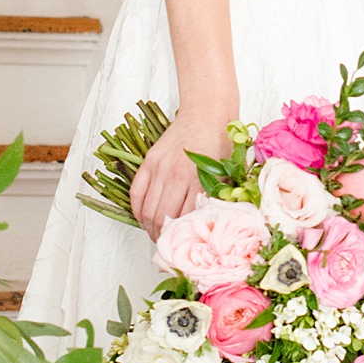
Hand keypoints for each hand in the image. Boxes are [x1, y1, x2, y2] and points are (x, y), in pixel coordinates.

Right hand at [129, 105, 234, 240]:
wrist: (207, 112)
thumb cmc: (221, 142)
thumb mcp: (227, 174)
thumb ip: (215, 200)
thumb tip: (206, 228)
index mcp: (199, 181)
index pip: (184, 222)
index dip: (181, 240)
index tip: (183, 249)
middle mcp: (176, 175)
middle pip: (162, 220)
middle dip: (163, 239)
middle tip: (168, 247)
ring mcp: (160, 168)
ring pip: (147, 210)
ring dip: (149, 228)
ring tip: (156, 235)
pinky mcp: (149, 161)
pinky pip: (136, 193)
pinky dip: (137, 210)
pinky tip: (144, 218)